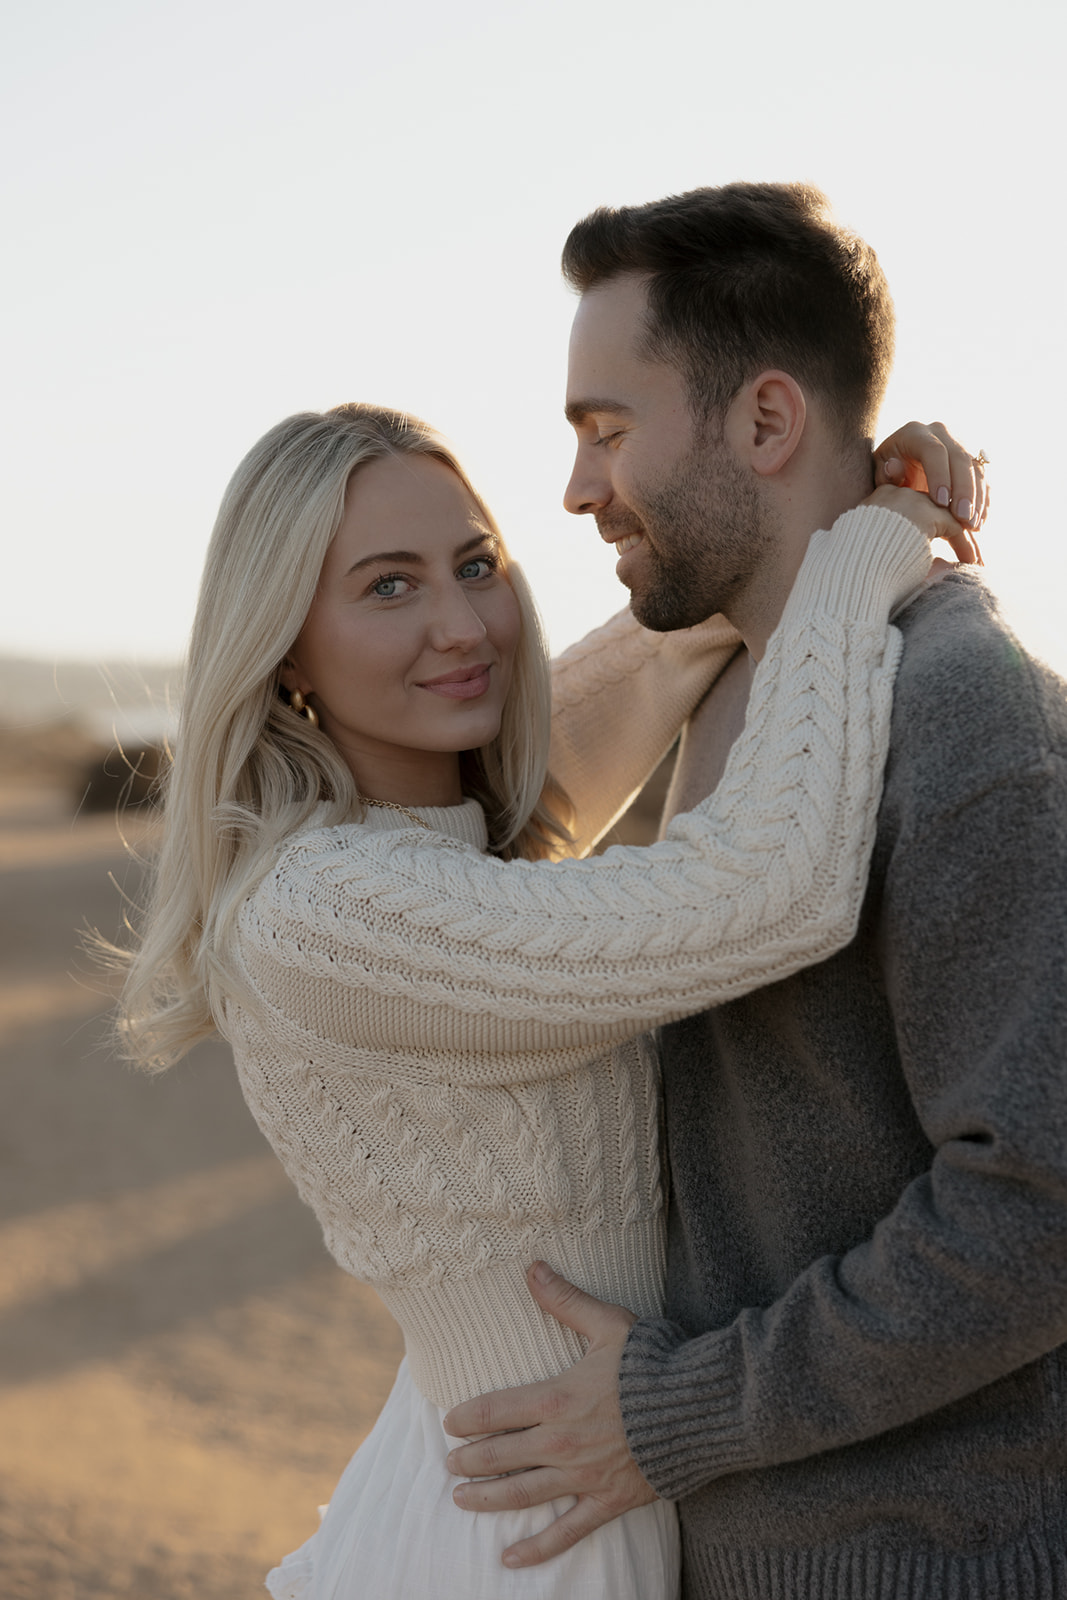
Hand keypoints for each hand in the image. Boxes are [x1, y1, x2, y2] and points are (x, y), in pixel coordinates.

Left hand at [442, 1262, 656, 1568]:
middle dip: (469, 1460)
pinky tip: (510, 1559)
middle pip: (500, 1457)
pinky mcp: (607, 1502)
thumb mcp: (608, 1323)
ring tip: (461, 1499)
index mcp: (555, 1399)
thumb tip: (531, 1267)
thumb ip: (564, 1300)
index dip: (466, 1418)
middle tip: (449, 1463)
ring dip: (487, 1499)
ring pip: (521, 1495)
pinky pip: (566, 1531)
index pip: (494, 1411)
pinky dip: (537, 1548)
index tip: (449, 1422)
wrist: (700, 1409)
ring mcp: (582, 1478)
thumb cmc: (654, 1362)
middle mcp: (561, 1443)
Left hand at [873, 419, 987, 557]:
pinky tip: (979, 521)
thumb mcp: (879, 473)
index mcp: (915, 433)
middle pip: (960, 458)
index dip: (940, 475)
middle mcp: (941, 433)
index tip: (941, 502)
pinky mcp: (970, 459)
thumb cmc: (885, 473)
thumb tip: (893, 467)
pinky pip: (982, 479)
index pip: (933, 450)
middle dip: (964, 490)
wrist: (897, 467)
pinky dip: (982, 501)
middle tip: (962, 518)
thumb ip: (886, 474)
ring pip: (976, 469)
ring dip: (977, 499)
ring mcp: (959, 443)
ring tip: (972, 525)